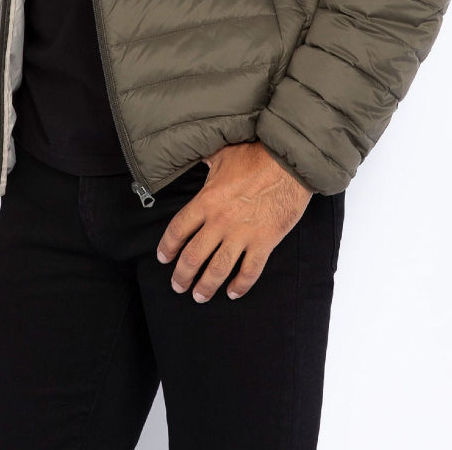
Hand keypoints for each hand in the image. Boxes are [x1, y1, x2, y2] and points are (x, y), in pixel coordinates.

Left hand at [156, 140, 312, 302]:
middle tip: (178, 286)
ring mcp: (242, 234)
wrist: (289, 163)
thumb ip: (204, 161)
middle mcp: (220, 221)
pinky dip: (240, 286)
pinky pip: (249, 272)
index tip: (163, 258)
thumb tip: (192, 154)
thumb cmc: (255, 155)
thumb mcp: (222, 154)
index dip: (167, 247)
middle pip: (193, 256)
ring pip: (218, 269)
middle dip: (182, 275)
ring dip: (206, 286)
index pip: (178, 230)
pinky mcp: (264, 242)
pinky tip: (233, 293)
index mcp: (206, 200)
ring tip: (199, 296)